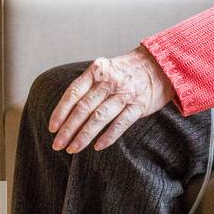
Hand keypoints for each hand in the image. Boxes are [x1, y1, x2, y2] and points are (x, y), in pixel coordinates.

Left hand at [49, 48, 177, 152]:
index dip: (60, 112)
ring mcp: (124, 94)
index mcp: (97, 70)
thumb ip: (88, 85)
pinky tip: (97, 146)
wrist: (161, 65)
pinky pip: (120, 124)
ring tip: (73, 149)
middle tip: (58, 145)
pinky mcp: (139, 105)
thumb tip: (67, 111)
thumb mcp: (105, 69)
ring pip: (99, 118)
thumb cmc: (127, 71)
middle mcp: (109, 81)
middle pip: (83, 108)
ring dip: (84, 136)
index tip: (52, 128)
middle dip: (68, 129)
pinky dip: (108, 137)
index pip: (73, 93)